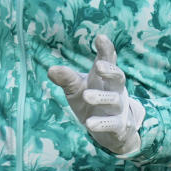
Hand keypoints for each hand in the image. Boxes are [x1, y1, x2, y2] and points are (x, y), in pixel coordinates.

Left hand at [47, 35, 144, 156]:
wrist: (109, 132)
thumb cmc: (91, 103)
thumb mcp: (76, 89)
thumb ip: (66, 79)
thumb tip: (51, 70)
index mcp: (105, 78)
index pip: (108, 60)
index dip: (106, 49)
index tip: (100, 37)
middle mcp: (115, 90)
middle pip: (118, 77)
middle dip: (110, 71)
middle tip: (97, 66)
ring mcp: (119, 108)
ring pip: (114, 100)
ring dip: (101, 98)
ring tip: (85, 95)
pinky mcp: (120, 127)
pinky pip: (113, 124)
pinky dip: (102, 123)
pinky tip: (89, 124)